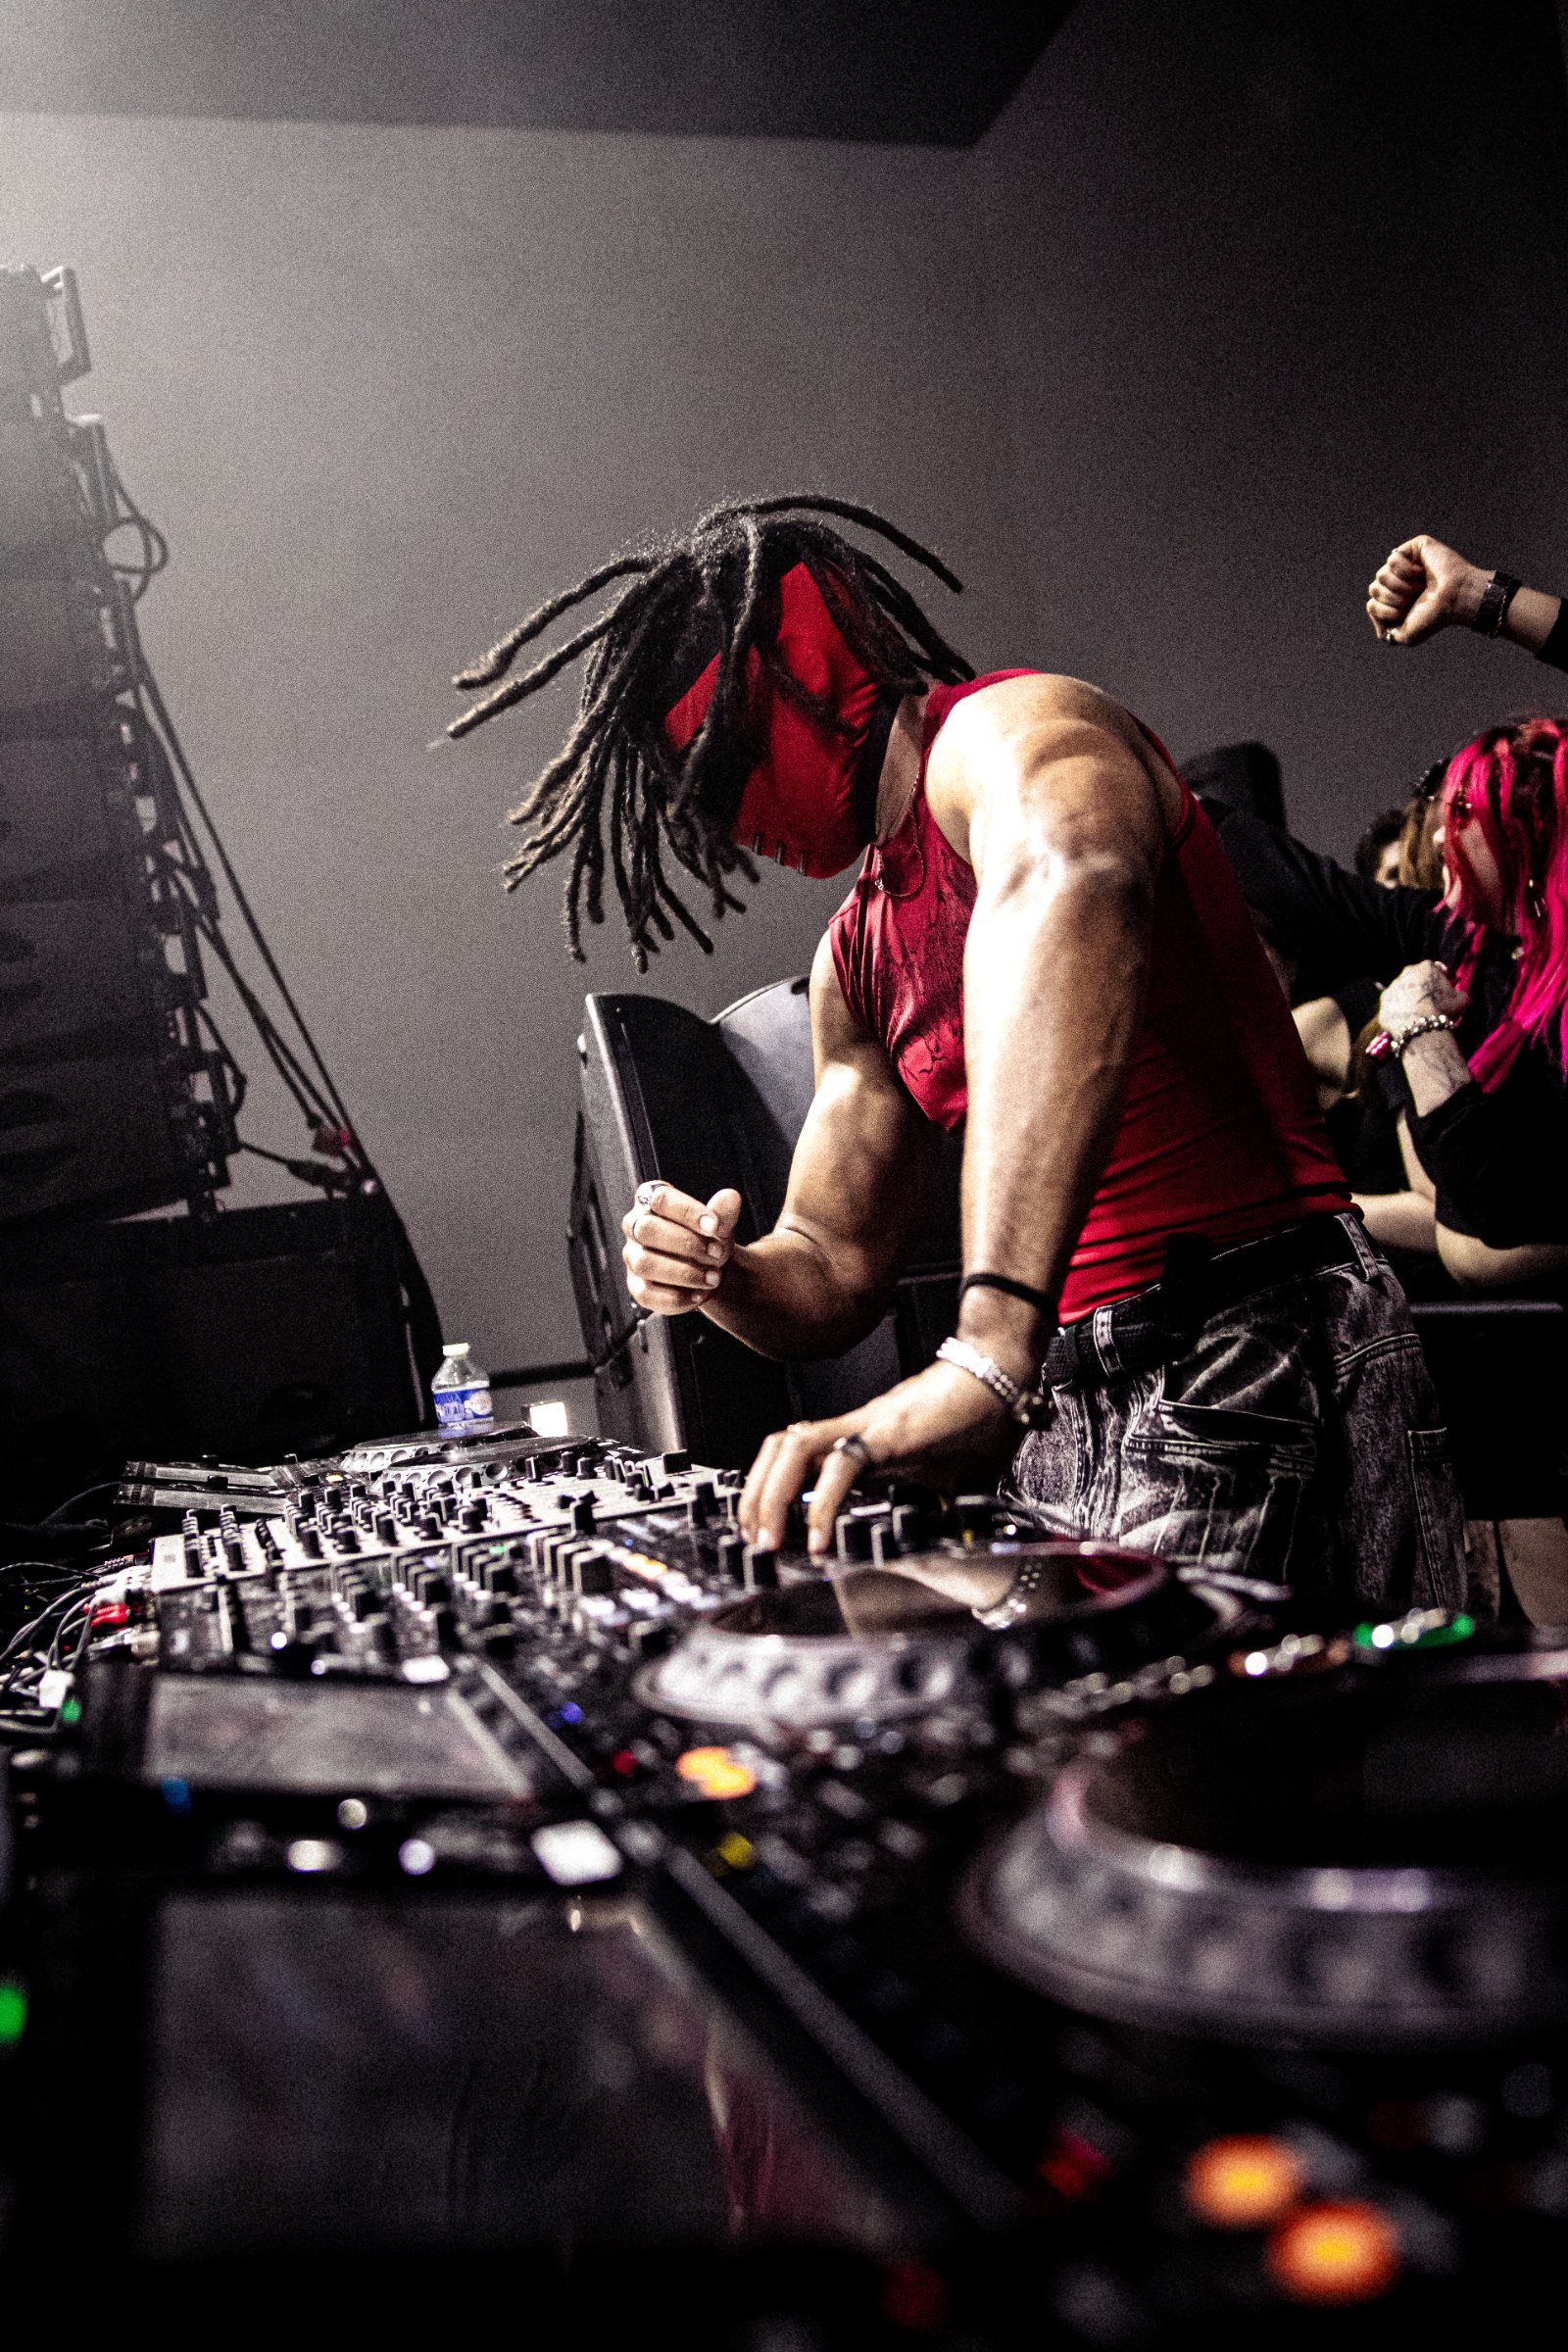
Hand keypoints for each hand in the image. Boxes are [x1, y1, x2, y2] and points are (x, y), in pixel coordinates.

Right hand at [621, 1180, 740, 1314]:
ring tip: (714, 1278)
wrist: (709, 1269)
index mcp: (651, 1200)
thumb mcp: (719, 1224)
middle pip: (647, 1229)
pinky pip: (647, 1295)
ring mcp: (633, 1257)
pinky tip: (700, 1295)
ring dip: (684, 1273)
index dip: (688, 1212)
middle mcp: (635, 1226)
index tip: (715, 1226)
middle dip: (686, 1243)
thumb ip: (723, 1212)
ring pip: (645, 1264)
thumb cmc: (707, 1238)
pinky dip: (677, 1298)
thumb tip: (730, 1198)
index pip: (661, 1199)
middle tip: (717, 1254)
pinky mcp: (636, 1287)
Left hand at [739, 1359, 1019, 1556]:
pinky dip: (823, 1502)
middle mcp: (855, 1430)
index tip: (766, 1530)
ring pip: (793, 1449)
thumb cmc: (977, 1420)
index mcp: (862, 1440)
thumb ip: (925, 1501)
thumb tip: (928, 1538)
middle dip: (755, 1496)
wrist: (1003, 1378)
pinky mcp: (889, 1432)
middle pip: (780, 1449)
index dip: (770, 1488)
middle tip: (752, 1540)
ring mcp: (868, 1427)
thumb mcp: (942, 1477)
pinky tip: (818, 1536)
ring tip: (769, 1539)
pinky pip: (844, 1464)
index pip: (797, 1456)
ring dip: (771, 1495)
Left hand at [1366, 535, 1484, 643]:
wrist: (1453, 599)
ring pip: (1381, 575)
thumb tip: (1380, 627)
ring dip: (1401, 586)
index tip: (1407, 613)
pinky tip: (1422, 572)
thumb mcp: (1407, 636)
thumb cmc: (1434, 617)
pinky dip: (1406, 570)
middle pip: (1374, 590)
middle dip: (1394, 599)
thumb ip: (1387, 634)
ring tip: (1420, 586)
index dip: (1386, 612)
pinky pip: (1392, 559)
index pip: (1372, 605)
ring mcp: (1405, 564)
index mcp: (1395, 601)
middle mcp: (1398, 582)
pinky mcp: (1413, 548)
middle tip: (1416, 598)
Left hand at [1377, 959, 1467, 1033]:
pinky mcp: (1383, 1002)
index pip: (1434, 968)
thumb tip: (1459, 995)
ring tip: (1417, 1013)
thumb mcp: (1462, 1001)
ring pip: (1402, 991)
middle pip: (1415, 978)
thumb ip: (1460, 994)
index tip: (1443, 987)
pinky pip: (1392, 1006)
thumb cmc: (1444, 1010)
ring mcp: (1392, 987)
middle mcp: (1406, 973)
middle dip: (1422, 987)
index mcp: (1426, 967)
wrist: (1420, 1026)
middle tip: (1429, 1001)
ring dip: (1408, 999)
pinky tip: (1406, 1021)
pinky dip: (1398, 1011)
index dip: (1440, 977)